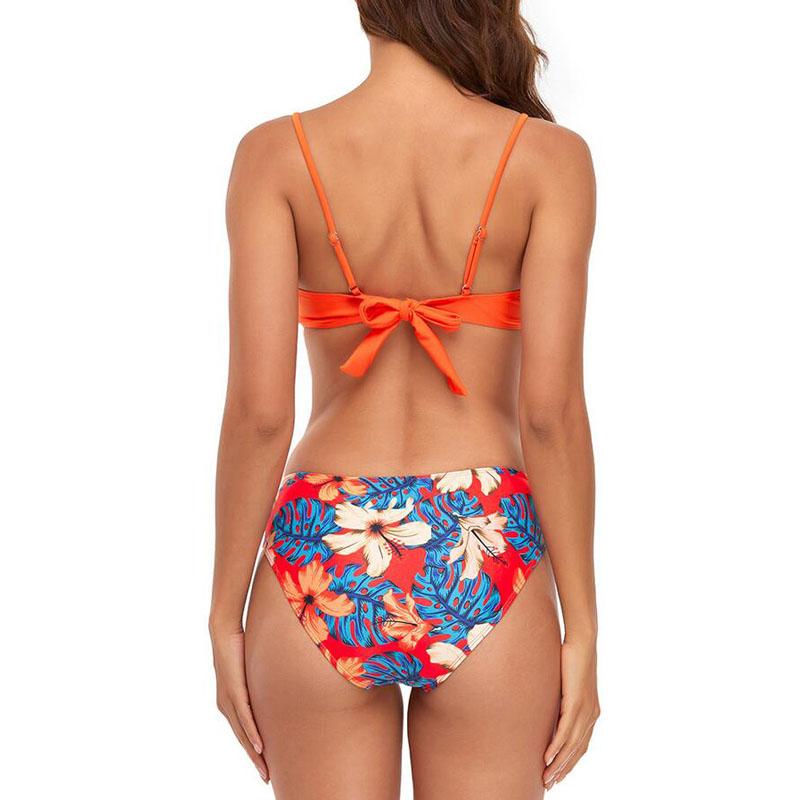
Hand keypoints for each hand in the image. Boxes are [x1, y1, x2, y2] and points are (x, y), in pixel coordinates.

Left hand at [211, 628, 268, 782]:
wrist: (224, 630)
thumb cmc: (239, 645)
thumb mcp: (252, 669)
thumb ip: (261, 680)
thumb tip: (277, 681)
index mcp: (230, 702)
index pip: (243, 732)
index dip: (254, 750)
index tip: (265, 765)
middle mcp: (226, 706)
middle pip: (243, 739)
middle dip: (255, 760)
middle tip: (266, 777)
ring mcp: (229, 701)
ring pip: (243, 734)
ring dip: (255, 754)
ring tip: (264, 770)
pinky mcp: (233, 692)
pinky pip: (244, 718)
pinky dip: (252, 733)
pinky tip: (259, 747)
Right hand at [543, 639, 599, 789]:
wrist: (583, 641)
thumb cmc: (572, 657)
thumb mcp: (566, 683)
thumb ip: (561, 697)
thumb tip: (548, 704)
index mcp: (591, 712)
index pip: (581, 745)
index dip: (570, 762)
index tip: (558, 774)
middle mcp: (591, 715)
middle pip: (577, 750)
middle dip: (563, 769)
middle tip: (549, 783)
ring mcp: (586, 710)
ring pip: (571, 745)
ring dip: (558, 764)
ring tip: (547, 777)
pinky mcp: (577, 703)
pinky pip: (566, 730)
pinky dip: (557, 747)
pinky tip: (547, 757)